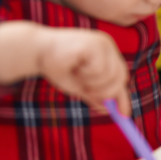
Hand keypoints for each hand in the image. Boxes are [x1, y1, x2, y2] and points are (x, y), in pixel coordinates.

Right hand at [0, 22, 131, 115]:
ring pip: (110, 75)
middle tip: (87, 92)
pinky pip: (100, 69)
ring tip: (76, 74)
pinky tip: (74, 66)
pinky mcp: (95, 44)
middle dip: (105, 92)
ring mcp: (102, 43)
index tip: (123, 116)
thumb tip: (112, 112)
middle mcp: (107, 46)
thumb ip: (96, 95)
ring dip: (91, 83)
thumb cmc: (57, 66)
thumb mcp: (80, 85)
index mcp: (106, 54)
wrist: (37, 51)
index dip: (121, 96)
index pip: (121, 76)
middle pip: (121, 77)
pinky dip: (86, 74)